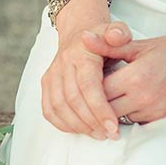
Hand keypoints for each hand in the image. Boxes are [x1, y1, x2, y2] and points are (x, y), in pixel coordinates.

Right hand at [41, 22, 130, 139]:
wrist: (78, 33)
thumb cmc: (102, 36)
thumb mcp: (116, 30)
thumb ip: (120, 33)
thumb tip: (117, 37)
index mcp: (81, 54)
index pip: (88, 86)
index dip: (99, 109)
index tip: (113, 126)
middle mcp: (62, 65)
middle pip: (73, 100)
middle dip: (92, 122)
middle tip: (110, 134)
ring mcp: (51, 76)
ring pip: (59, 107)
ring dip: (78, 126)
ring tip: (98, 134)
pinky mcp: (46, 85)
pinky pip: (49, 110)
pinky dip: (63, 124)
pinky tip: (80, 130)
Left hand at [82, 27, 165, 122]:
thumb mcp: (140, 45)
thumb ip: (109, 46)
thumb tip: (84, 37)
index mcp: (137, 76)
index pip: (99, 89)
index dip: (89, 85)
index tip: (88, 77)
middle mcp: (144, 97)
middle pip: (105, 107)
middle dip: (96, 100)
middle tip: (93, 89)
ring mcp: (153, 111)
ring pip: (117, 117)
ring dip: (109, 108)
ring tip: (109, 93)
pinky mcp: (161, 118)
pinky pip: (133, 120)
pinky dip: (125, 113)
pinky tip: (125, 100)